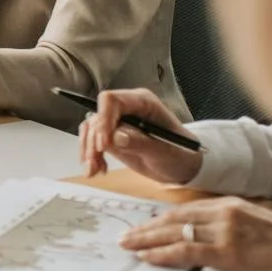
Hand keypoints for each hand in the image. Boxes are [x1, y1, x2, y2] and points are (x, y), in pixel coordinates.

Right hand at [77, 88, 202, 184]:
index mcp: (143, 102)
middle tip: (95, 162)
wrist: (182, 166)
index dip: (103, 119)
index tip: (103, 144)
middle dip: (93, 140)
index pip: (112, 100)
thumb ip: (141, 143)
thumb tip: (115, 137)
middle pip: (97, 115)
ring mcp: (118, 121)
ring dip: (89, 150)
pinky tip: (98, 169)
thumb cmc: (181, 154)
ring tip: (94, 170)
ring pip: (91, 128)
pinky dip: (91, 155)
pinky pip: (92, 141)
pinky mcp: (111, 136)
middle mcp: (127, 108)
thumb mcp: (165, 151)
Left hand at [118, 196, 271, 270]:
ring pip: (175, 232)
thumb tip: (206, 233)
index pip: (184, 209)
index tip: (143, 226)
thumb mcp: (256, 222)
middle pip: (174, 218)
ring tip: (129, 246)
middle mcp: (223, 212)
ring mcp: (225, 230)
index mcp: (230, 204)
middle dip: (146, 228)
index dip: (160, 219)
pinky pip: (187, 251)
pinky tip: (148, 257)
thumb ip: (230, 223)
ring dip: (147, 241)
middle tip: (126, 236)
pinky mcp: (229, 251)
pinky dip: (164, 253)